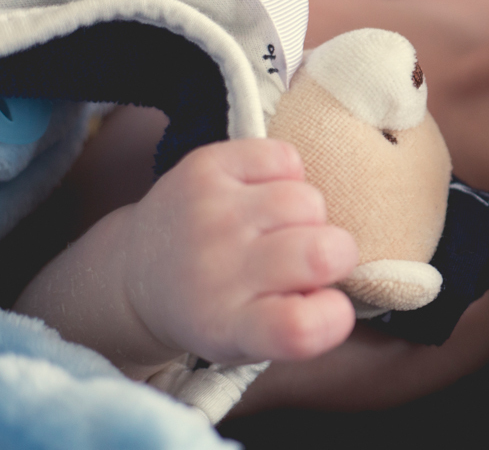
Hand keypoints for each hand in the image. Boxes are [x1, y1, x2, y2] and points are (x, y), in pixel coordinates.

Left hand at [122, 138, 358, 365]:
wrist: (137, 273)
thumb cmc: (217, 307)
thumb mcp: (249, 343)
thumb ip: (302, 327)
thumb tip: (339, 284)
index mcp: (229, 326)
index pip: (297, 327)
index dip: (333, 315)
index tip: (328, 308)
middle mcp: (215, 269)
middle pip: (321, 253)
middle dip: (337, 255)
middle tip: (312, 261)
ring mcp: (208, 213)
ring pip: (308, 200)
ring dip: (310, 215)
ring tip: (283, 227)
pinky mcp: (204, 167)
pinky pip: (285, 157)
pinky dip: (288, 174)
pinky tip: (265, 195)